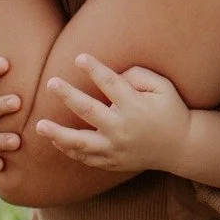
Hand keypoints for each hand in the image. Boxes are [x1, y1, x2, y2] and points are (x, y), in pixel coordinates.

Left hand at [36, 54, 191, 174]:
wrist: (180, 146)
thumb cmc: (171, 110)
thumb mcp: (163, 87)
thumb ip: (140, 75)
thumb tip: (116, 76)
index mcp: (135, 106)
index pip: (110, 83)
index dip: (94, 69)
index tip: (79, 57)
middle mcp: (122, 128)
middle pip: (88, 110)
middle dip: (68, 95)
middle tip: (51, 82)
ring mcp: (114, 148)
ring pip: (80, 142)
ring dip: (57, 133)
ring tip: (39, 125)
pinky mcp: (111, 162)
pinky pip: (85, 157)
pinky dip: (68, 149)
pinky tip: (56, 140)